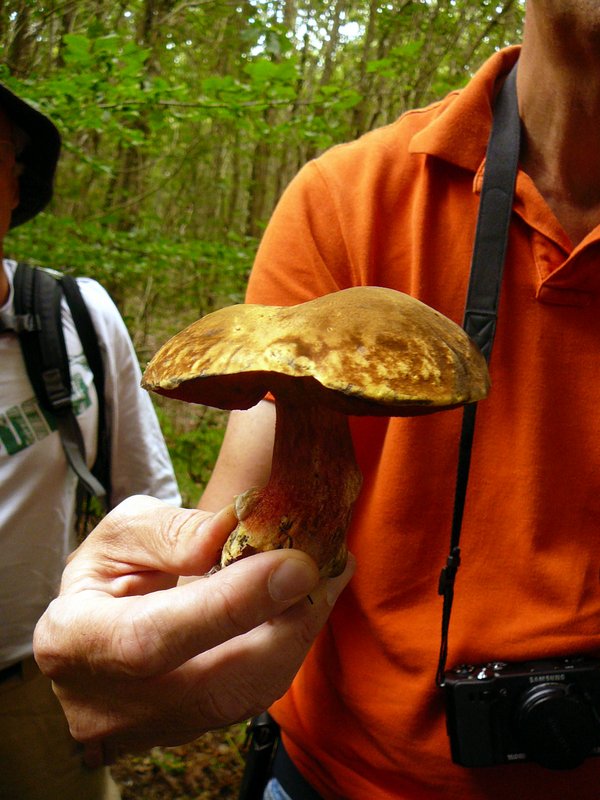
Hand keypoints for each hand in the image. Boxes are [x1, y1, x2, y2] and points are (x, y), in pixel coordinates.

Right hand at [33, 495, 354, 764]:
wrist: (98, 629)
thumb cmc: (106, 573)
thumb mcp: (121, 534)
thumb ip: (172, 532)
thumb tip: (233, 531)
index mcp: (74, 641)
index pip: (154, 638)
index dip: (229, 606)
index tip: (293, 565)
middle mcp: (107, 705)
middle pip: (213, 686)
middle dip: (285, 625)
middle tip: (326, 566)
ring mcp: (150, 731)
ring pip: (242, 698)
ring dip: (296, 635)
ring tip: (326, 578)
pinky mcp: (190, 734)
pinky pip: (250, 698)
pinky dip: (286, 650)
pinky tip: (306, 605)